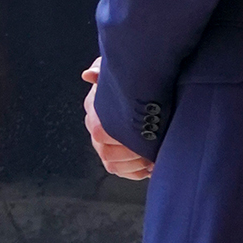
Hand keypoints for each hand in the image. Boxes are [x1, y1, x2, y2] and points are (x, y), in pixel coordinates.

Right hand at [82, 58, 153, 179]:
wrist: (149, 94)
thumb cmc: (135, 79)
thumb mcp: (121, 71)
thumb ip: (104, 70)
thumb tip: (88, 75)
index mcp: (94, 107)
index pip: (100, 132)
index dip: (122, 137)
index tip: (143, 134)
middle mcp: (95, 127)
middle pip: (106, 152)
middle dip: (132, 153)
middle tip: (153, 148)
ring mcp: (103, 144)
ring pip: (111, 164)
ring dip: (134, 164)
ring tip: (154, 158)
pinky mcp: (113, 158)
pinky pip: (118, 171)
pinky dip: (134, 172)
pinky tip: (150, 166)